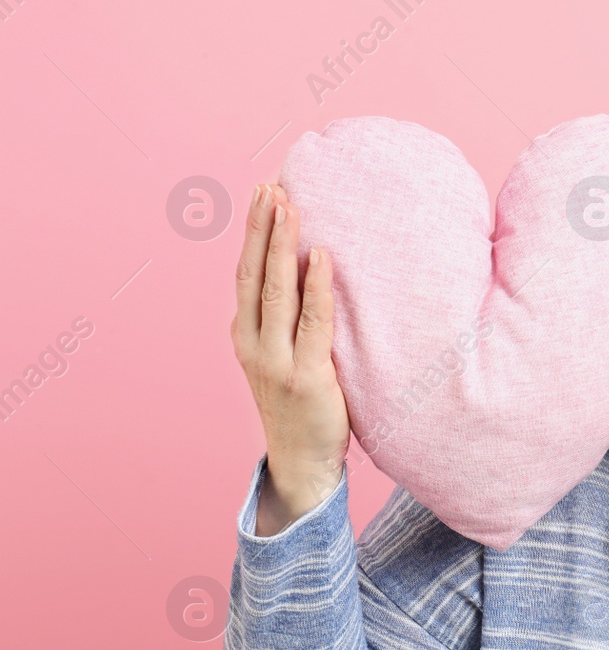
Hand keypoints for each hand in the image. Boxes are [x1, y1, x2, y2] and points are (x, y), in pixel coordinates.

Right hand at [231, 183, 351, 534]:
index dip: (254, 232)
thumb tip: (313, 269)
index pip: (246, 272)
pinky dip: (317, 288)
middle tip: (272, 185)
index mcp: (245, 335)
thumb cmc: (302, 405)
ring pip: (277, 291)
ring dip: (283, 246)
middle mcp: (254, 344)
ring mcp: (277, 361)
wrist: (302, 464)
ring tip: (291, 206)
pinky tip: (322, 256)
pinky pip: (314, 323)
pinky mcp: (308, 378)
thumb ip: (290, 320)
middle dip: (263, 227)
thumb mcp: (284, 356)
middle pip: (254, 273)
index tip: (264, 192)